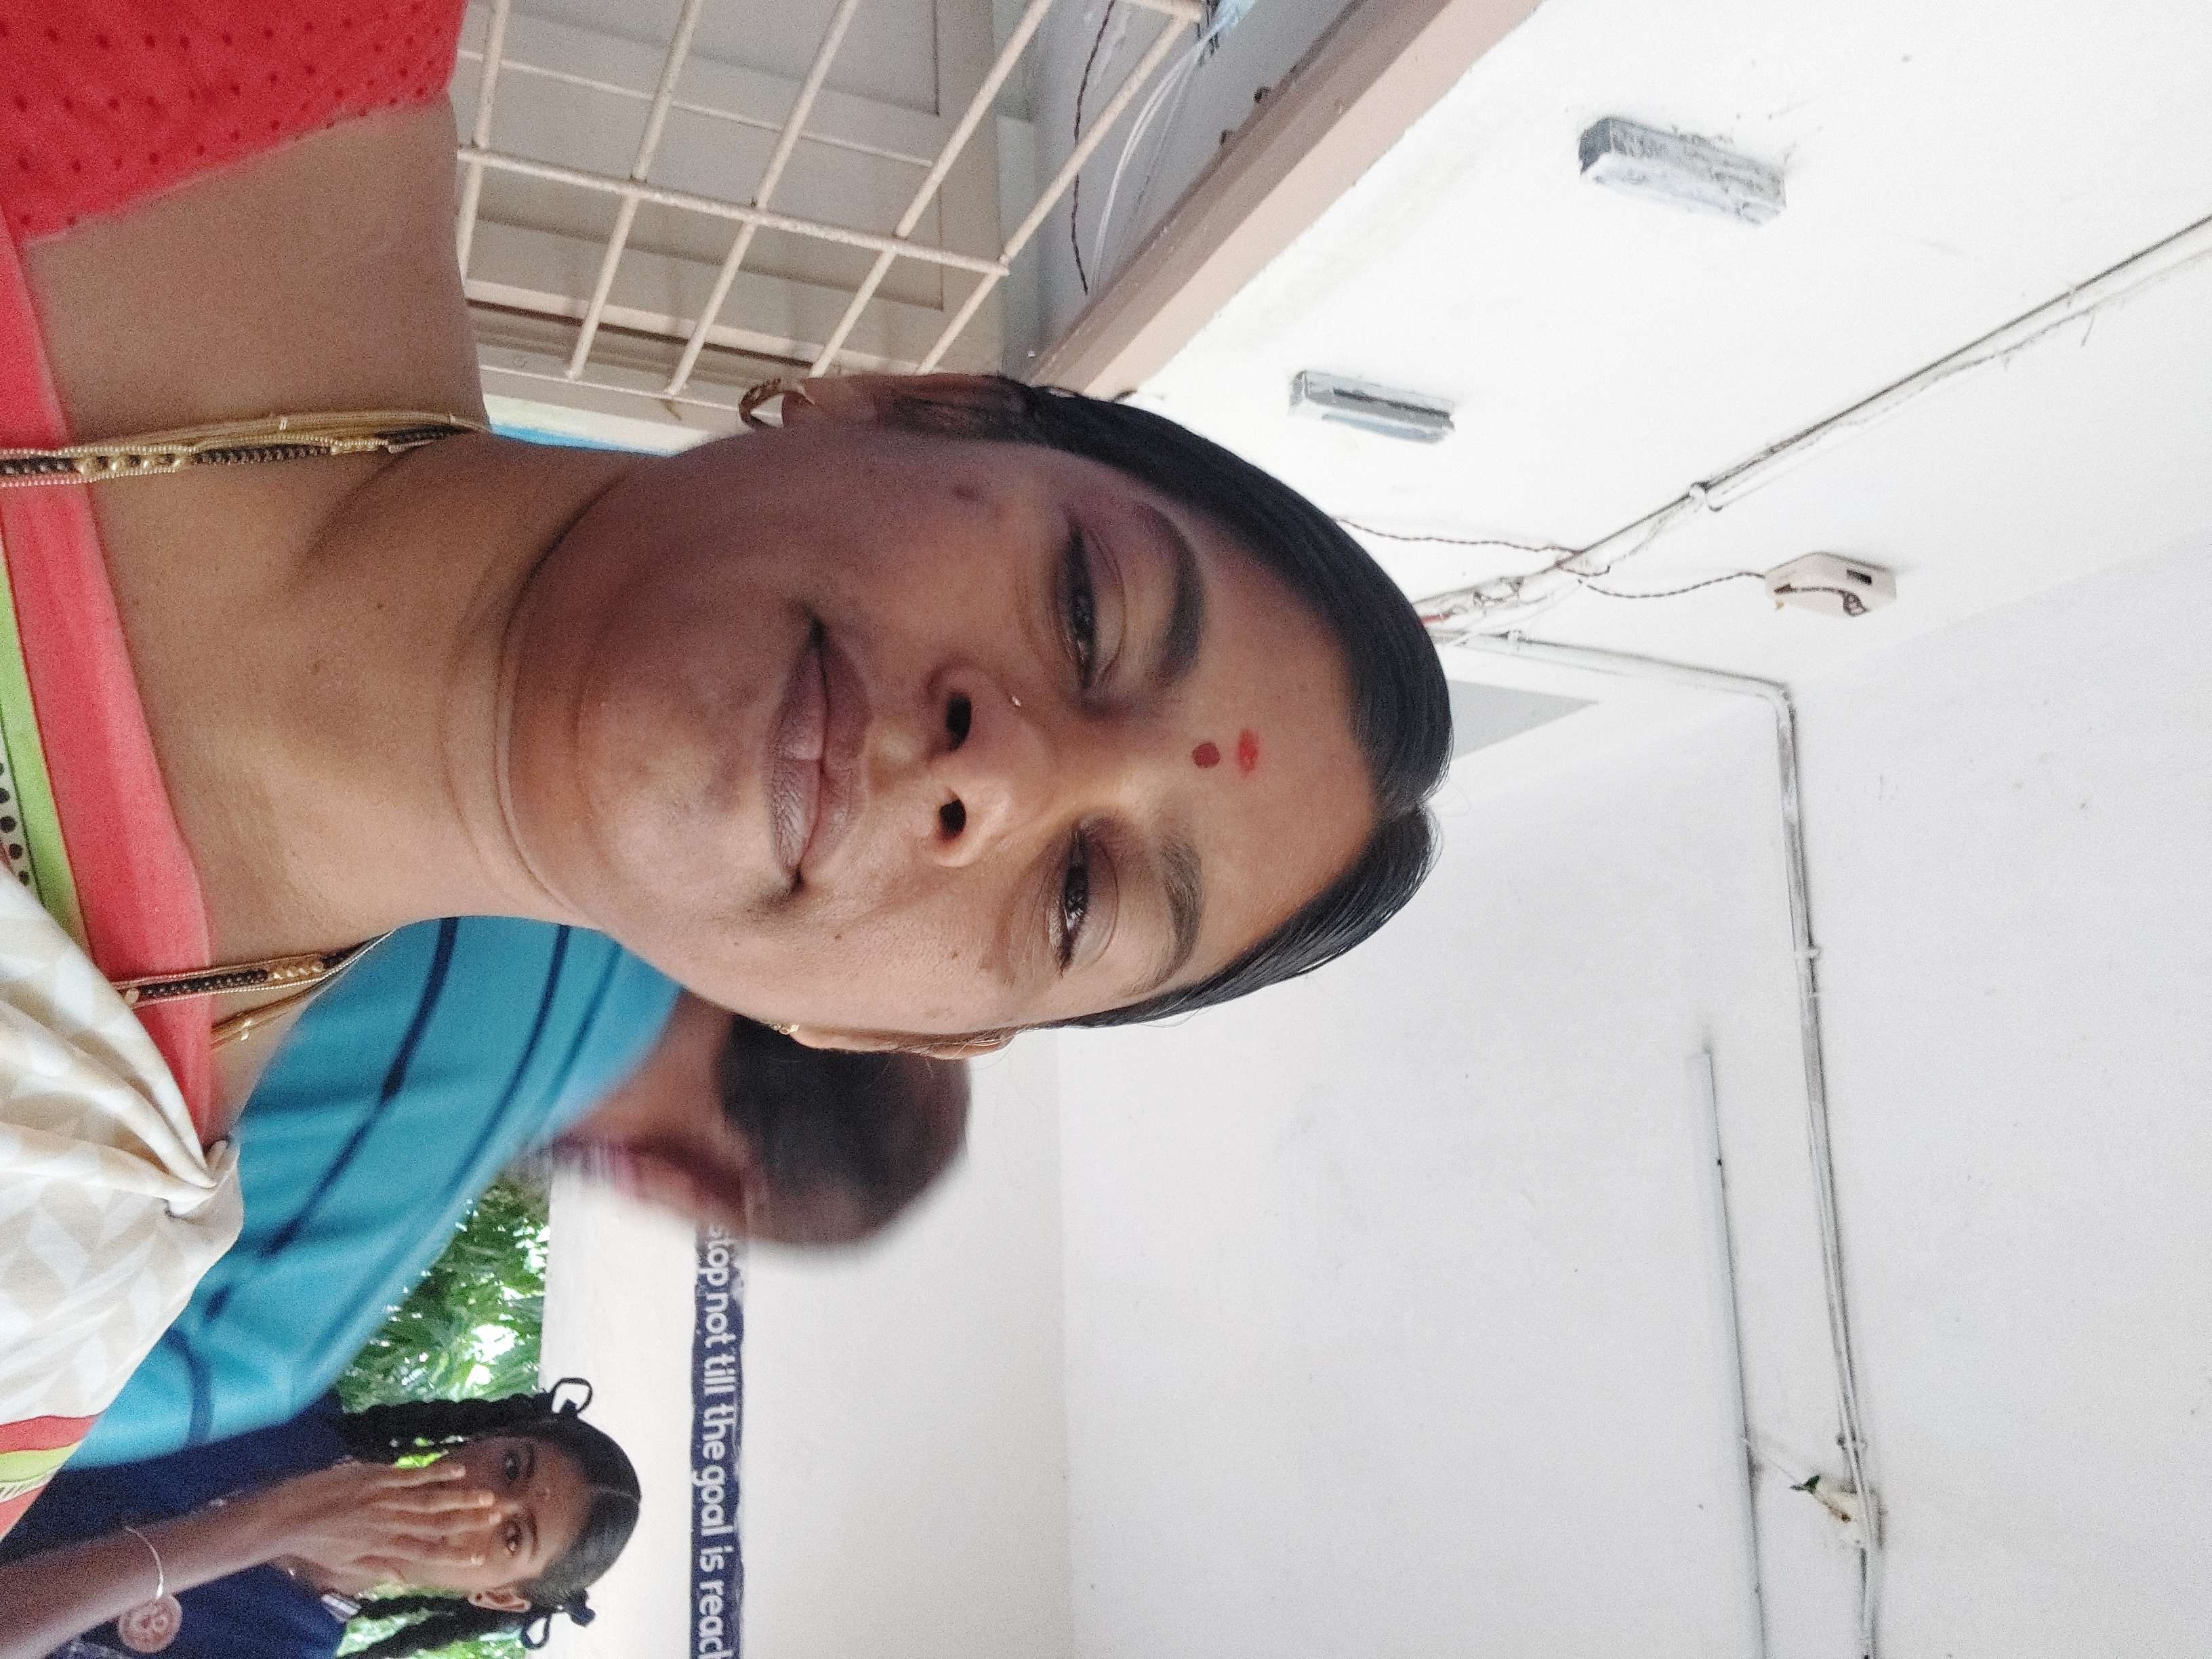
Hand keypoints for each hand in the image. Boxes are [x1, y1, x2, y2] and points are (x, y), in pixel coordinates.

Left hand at [256, 1460, 497, 1590]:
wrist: (284, 1517)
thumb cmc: (313, 1543)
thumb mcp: (344, 1564)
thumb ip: (377, 1567)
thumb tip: (402, 1577)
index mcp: (382, 1547)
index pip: (425, 1553)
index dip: (453, 1555)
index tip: (478, 1556)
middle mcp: (387, 1525)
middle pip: (435, 1525)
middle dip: (469, 1522)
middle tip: (499, 1517)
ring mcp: (383, 1500)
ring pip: (429, 1501)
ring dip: (461, 1499)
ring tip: (488, 1497)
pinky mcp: (374, 1478)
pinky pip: (410, 1476)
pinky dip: (435, 1474)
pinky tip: (457, 1471)